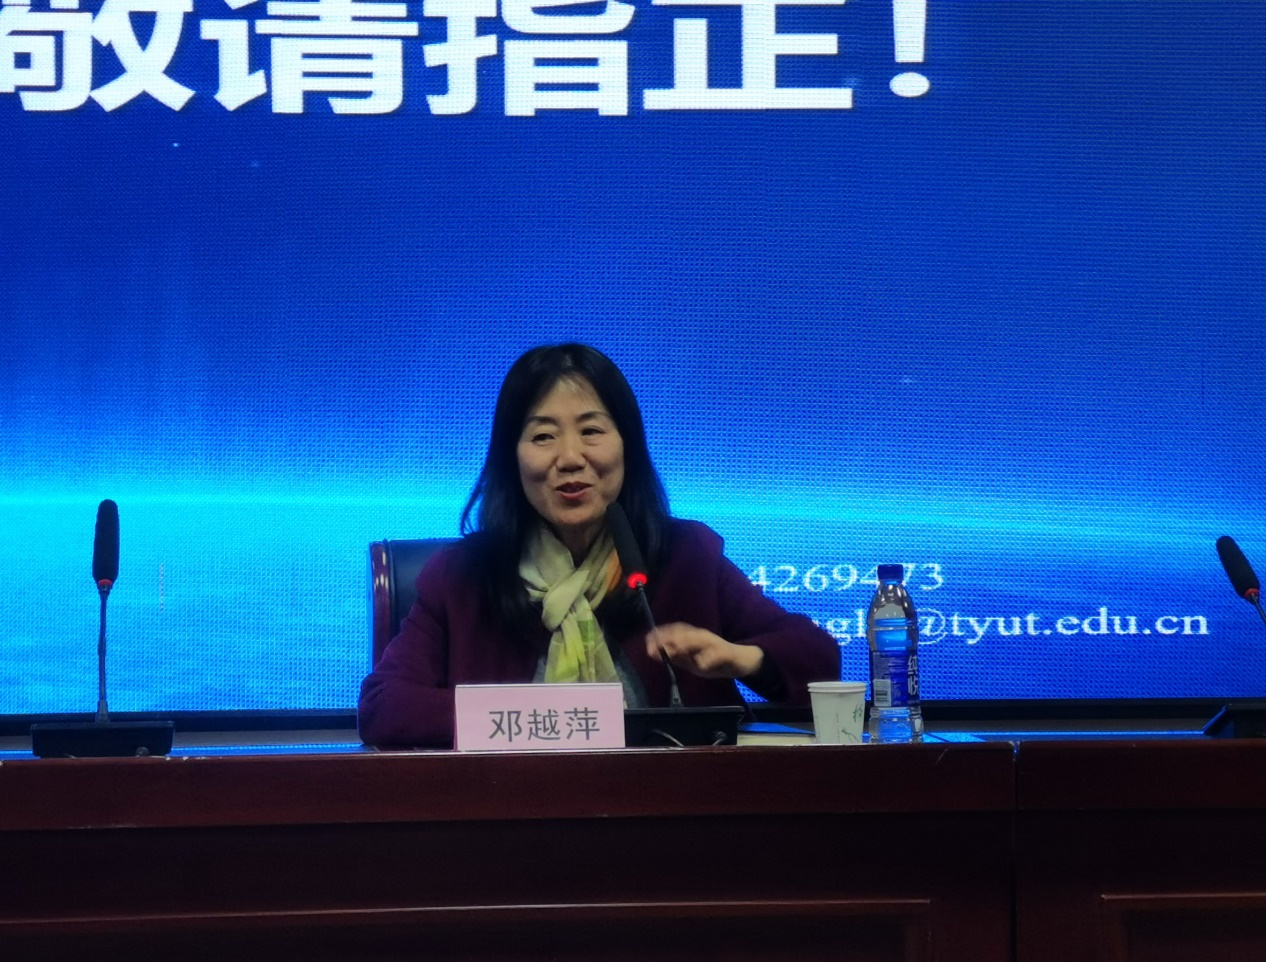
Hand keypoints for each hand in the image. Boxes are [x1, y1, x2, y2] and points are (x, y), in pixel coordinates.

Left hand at [646, 622, 763, 679]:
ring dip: (686, 643)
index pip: (675, 630)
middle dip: (669, 638)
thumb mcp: (691, 661)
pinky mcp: (727, 652)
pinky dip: (709, 658)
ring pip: (700, 640)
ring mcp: (715, 643)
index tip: (647, 640)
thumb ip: (675, 657)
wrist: (741, 661)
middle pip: (685, 633)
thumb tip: (654, 653)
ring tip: (674, 650)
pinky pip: (718, 654)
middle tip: (655, 648)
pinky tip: (701, 665)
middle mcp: (703, 636)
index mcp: (693, 637)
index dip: (661, 634)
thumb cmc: (714, 660)